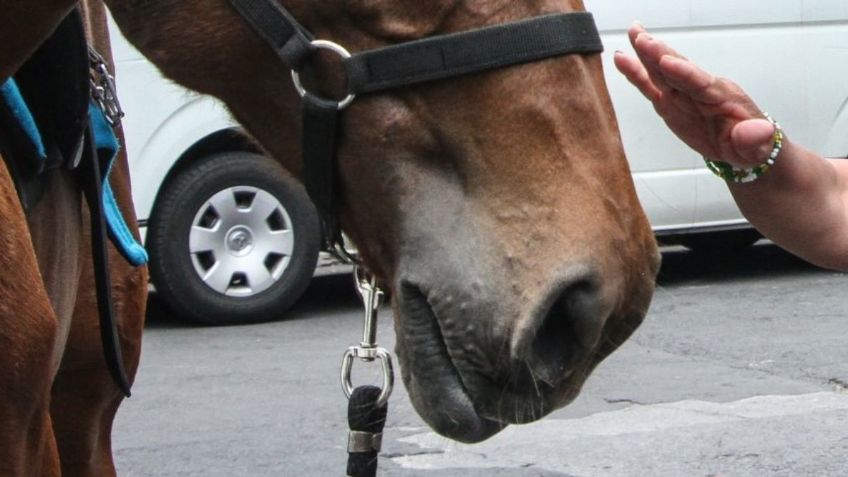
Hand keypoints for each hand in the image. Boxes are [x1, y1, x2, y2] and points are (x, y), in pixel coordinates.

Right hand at [613, 24, 776, 168]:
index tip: (666, 62)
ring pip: (662, 72)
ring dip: (646, 54)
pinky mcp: (670, 103)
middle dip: (660, 54)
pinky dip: (636, 74)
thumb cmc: (752, 146)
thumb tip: (758, 132)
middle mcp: (700, 90)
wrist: (745, 147)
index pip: (700, 83)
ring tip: (632, 34)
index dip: (683, 73)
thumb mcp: (759, 148)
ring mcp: (683, 95)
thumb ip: (755, 139)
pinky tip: (623, 60)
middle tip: (642, 37)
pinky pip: (651, 87)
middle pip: (678, 69)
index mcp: (721, 98)